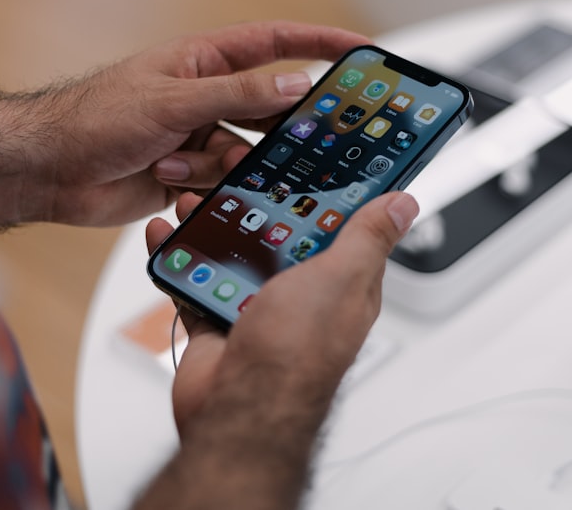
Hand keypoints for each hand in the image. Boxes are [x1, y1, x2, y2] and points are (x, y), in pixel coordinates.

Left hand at [0, 21, 366, 228]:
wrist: (50, 171)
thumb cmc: (93, 118)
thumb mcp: (172, 101)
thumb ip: (237, 94)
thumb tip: (294, 83)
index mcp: (204, 61)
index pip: (276, 43)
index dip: (320, 44)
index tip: (360, 51)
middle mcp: (206, 97)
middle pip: (268, 108)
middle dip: (276, 128)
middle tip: (299, 142)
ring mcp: (198, 136)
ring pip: (246, 153)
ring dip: (220, 164)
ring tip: (183, 164)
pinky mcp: (188, 174)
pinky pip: (222, 181)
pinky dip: (202, 185)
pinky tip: (170, 181)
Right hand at [137, 191, 417, 509]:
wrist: (241, 413)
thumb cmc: (297, 355)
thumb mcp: (343, 278)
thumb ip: (368, 239)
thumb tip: (403, 205)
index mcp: (342, 283)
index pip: (341, 227)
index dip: (327, 192)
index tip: (306, 158)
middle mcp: (302, 296)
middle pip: (280, 234)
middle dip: (257, 202)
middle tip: (236, 170)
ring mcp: (258, 309)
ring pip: (235, 254)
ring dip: (213, 224)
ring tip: (194, 198)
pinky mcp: (219, 324)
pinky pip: (196, 282)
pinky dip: (180, 258)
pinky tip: (168, 235)